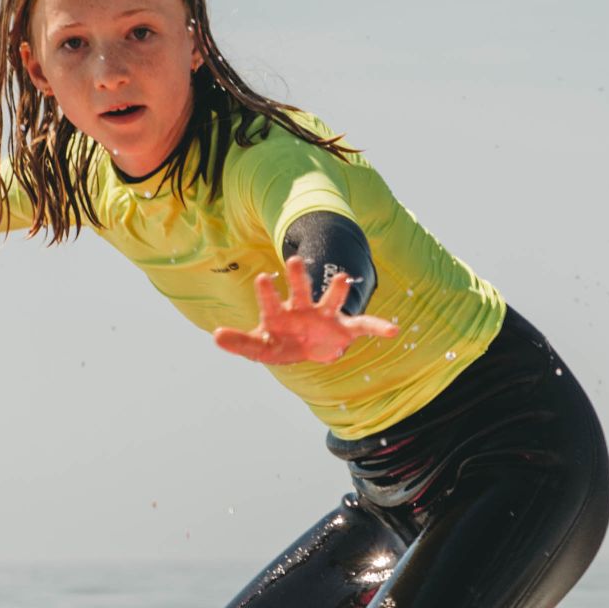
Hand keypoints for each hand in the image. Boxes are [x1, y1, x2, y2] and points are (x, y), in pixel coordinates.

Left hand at [210, 256, 400, 366]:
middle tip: (294, 260)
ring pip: (332, 299)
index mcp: (280, 312)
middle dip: (299, 277)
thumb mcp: (260, 347)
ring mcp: (325, 316)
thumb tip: (215, 335)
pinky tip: (393, 329)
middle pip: (301, 289)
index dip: (267, 291)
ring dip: (338, 290)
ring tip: (344, 279)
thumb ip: (240, 343)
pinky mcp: (344, 328)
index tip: (263, 278)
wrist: (308, 347)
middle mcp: (303, 308)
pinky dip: (379, 327)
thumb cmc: (280, 342)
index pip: (272, 300)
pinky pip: (364, 325)